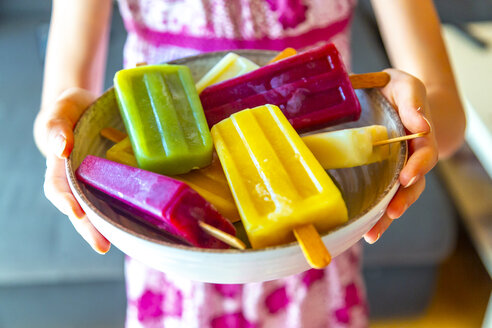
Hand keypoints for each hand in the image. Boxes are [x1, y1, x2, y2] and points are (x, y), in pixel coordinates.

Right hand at [34, 88, 110, 253]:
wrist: (88, 109)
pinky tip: (141, 224)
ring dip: (108, 228)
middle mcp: (77, 180)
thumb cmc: (72, 111)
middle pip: (79, 209)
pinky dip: (126, 212)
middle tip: (102, 245)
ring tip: (123, 243)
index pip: (58, 187)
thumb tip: (62, 148)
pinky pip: (118, 199)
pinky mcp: (114, 182)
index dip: (66, 201)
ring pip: (99, 209)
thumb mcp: (62, 110)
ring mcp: (95, 183)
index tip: (77, 213)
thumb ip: (57, 126)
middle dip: (89, 229)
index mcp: (60, 165)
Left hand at [363, 69, 437, 243]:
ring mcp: (398, 168)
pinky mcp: (383, 175)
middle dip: (404, 199)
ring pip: (399, 196)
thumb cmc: (397, 90)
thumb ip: (412, 102)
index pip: (424, 154)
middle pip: (414, 184)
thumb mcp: (405, 86)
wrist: (393, 98)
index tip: (407, 177)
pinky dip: (376, 214)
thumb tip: (420, 125)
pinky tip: (365, 230)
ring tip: (373, 233)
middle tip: (393, 212)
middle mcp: (412, 156)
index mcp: (419, 135)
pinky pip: (384, 196)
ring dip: (387, 216)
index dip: (417, 167)